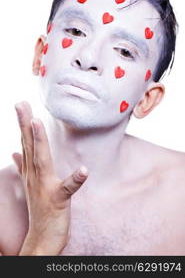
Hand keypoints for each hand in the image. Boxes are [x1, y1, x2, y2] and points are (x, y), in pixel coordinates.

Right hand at [13, 101, 87, 254]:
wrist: (41, 237)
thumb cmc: (40, 208)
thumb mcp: (31, 183)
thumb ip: (24, 166)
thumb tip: (14, 152)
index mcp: (32, 172)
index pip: (27, 143)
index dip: (23, 124)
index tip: (21, 105)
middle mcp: (35, 176)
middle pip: (30, 146)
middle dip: (25, 124)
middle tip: (21, 104)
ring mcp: (45, 188)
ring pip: (41, 161)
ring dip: (39, 142)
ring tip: (37, 122)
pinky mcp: (58, 201)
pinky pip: (67, 189)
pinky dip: (75, 179)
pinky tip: (83, 170)